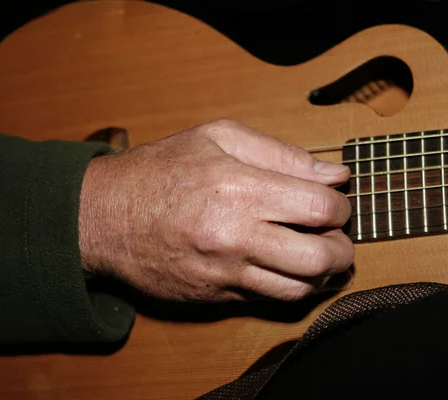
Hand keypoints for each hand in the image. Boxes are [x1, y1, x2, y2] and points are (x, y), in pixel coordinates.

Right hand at [79, 119, 353, 301]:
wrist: (104, 217)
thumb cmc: (159, 171)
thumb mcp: (217, 137)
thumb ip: (281, 153)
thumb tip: (333, 173)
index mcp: (238, 188)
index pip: (319, 206)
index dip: (340, 205)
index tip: (335, 200)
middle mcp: (234, 236)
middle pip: (320, 256)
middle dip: (343, 247)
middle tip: (339, 235)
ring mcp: (224, 272)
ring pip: (299, 288)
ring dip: (323, 273)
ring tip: (320, 254)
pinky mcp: (215, 296)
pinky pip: (269, 299)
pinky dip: (292, 286)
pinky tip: (290, 267)